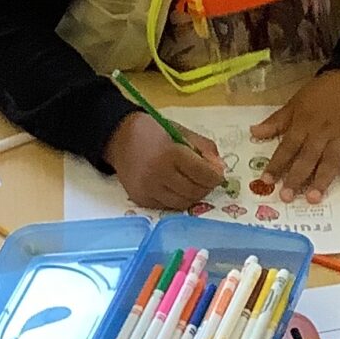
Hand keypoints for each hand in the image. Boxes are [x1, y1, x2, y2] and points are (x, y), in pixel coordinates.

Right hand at [105, 112, 222, 211]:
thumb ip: (205, 149)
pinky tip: (175, 186)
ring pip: (183, 203)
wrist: (119, 138)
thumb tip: (220, 169)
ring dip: (193, 194)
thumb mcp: (182, 132)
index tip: (217, 173)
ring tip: (192, 182)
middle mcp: (158, 175)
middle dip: (206, 186)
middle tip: (206, 178)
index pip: (203, 175)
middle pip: (195, 191)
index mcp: (170, 154)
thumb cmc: (153, 131)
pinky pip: (168, 206)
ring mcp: (148, 190)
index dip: (216, 176)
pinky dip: (177, 199)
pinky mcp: (141, 199)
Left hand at [251, 69, 339, 202]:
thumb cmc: (322, 92)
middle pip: (308, 157)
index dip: (276, 164)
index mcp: (304, 124)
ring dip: (322, 179)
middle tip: (286, 197)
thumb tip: (253, 133)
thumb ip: (276, 121)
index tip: (266, 181)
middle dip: (296, 177)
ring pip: (331, 160)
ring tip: (313, 198)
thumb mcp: (295, 102)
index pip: (287, 147)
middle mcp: (322, 132)